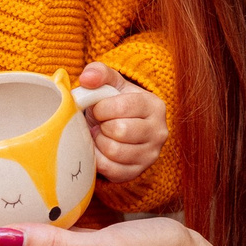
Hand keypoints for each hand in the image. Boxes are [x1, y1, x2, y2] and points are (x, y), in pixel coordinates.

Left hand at [76, 61, 166, 183]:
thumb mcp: (111, 84)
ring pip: (115, 152)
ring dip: (99, 143)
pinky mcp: (138, 171)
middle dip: (101, 126)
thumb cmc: (115, 105)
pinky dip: (99, 160)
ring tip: (100, 136)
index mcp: (154, 106)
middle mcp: (159, 131)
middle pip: (120, 131)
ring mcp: (151, 154)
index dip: (102, 108)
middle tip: (99, 124)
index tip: (99, 109)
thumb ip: (99, 73)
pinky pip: (112, 170)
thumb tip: (87, 78)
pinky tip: (99, 150)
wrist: (121, 129)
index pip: (123, 107)